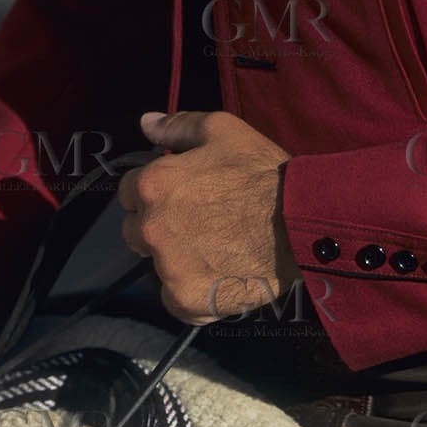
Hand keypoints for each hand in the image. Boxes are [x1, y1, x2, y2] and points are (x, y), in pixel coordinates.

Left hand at [118, 110, 298, 323]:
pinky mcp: (188, 301)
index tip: (178, 199)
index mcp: (153, 184)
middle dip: (157, 229)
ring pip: (156, 269)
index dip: (152, 195)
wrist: (300, 223)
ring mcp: (168, 268)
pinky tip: (214, 280)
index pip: (127, 194)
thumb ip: (178, 126)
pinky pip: (174, 302)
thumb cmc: (263, 173)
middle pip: (135, 234)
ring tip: (213, 254)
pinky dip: (189, 295)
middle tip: (196, 228)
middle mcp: (153, 228)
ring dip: (175, 263)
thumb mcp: (222, 131)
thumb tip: (146, 124)